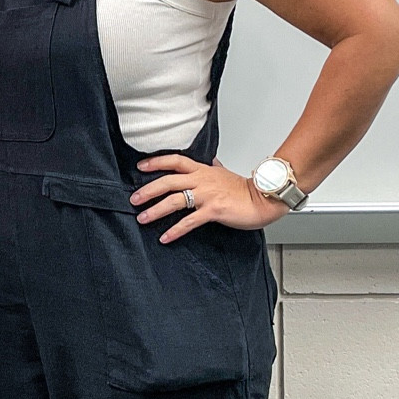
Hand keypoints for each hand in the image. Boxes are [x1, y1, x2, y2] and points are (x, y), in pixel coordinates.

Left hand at [130, 155, 289, 242]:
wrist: (264, 199)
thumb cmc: (246, 190)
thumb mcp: (226, 174)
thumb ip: (216, 168)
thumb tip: (212, 162)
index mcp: (203, 170)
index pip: (175, 161)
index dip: (156, 162)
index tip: (141, 166)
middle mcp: (202, 180)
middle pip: (168, 181)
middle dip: (148, 190)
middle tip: (134, 199)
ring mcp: (207, 195)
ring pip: (174, 200)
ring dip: (155, 210)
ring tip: (142, 218)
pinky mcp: (213, 210)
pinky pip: (189, 221)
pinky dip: (175, 230)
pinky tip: (165, 237)